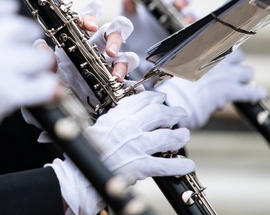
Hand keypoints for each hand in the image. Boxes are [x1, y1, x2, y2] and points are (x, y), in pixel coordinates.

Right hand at [0, 0, 56, 161]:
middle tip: (26, 47)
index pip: (1, 7)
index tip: (14, 14)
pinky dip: (44, 88)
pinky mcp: (10, 92)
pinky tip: (38, 88)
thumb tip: (0, 8)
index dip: (10, 11)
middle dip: (29, 38)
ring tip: (34, 70)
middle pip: (26, 28)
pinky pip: (42, 84)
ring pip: (40, 57)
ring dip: (40, 64)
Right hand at [47, 90, 194, 214]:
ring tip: (184, 135)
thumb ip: (117, 118)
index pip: (142, 100)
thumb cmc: (90, 149)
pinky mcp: (141, 166)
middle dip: (174, 112)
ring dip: (180, 135)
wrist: (82, 172)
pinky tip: (187, 165)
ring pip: (167, 136)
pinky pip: (166, 165)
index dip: (156, 97)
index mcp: (118, 116)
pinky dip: (180, 165)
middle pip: (159, 114)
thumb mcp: (101, 125)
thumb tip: (133, 112)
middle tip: (181, 113)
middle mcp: (130, 128)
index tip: (162, 98)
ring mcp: (137, 146)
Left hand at [49, 0, 139, 102]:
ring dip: (124, 63)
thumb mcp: (48, 67)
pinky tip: (127, 88)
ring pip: (127, 54)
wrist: (65, 104)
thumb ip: (43, 56)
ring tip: (116, 76)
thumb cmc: (59, 79)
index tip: (89, 26)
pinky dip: (132, 84)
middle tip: (109, 51)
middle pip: (116, 29)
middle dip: (116, 35)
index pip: (91, 14)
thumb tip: (40, 46)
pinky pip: (132, 81)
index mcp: (82, 37)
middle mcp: (99, 47)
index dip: (92, 14)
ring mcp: (110, 64)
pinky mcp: (117, 83)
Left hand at [120, 0, 197, 73]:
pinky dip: (193, 28)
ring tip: (186, 18)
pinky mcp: (185, 36)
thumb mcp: (127, 19)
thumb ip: (129, 7)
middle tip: (178, 4)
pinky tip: (188, 30)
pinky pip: (194, 29)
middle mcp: (170, 9)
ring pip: (191, 11)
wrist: (136, 59)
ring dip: (191, 13)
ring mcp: (179, 22)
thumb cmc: (132, 33)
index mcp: (156, 0)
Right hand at [157, 49, 267, 129]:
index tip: (226, 52)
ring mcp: (226, 74)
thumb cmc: (172, 82)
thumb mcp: (179, 61)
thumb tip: (195, 48)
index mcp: (205, 49)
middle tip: (231, 72)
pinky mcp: (230, 90)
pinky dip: (256, 93)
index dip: (226, 49)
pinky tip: (260, 93)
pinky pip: (251, 91)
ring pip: (248, 72)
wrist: (174, 98)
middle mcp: (218, 59)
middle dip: (237, 64)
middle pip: (239, 55)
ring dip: (244, 78)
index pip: (224, 40)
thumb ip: (191, 56)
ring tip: (240, 84)